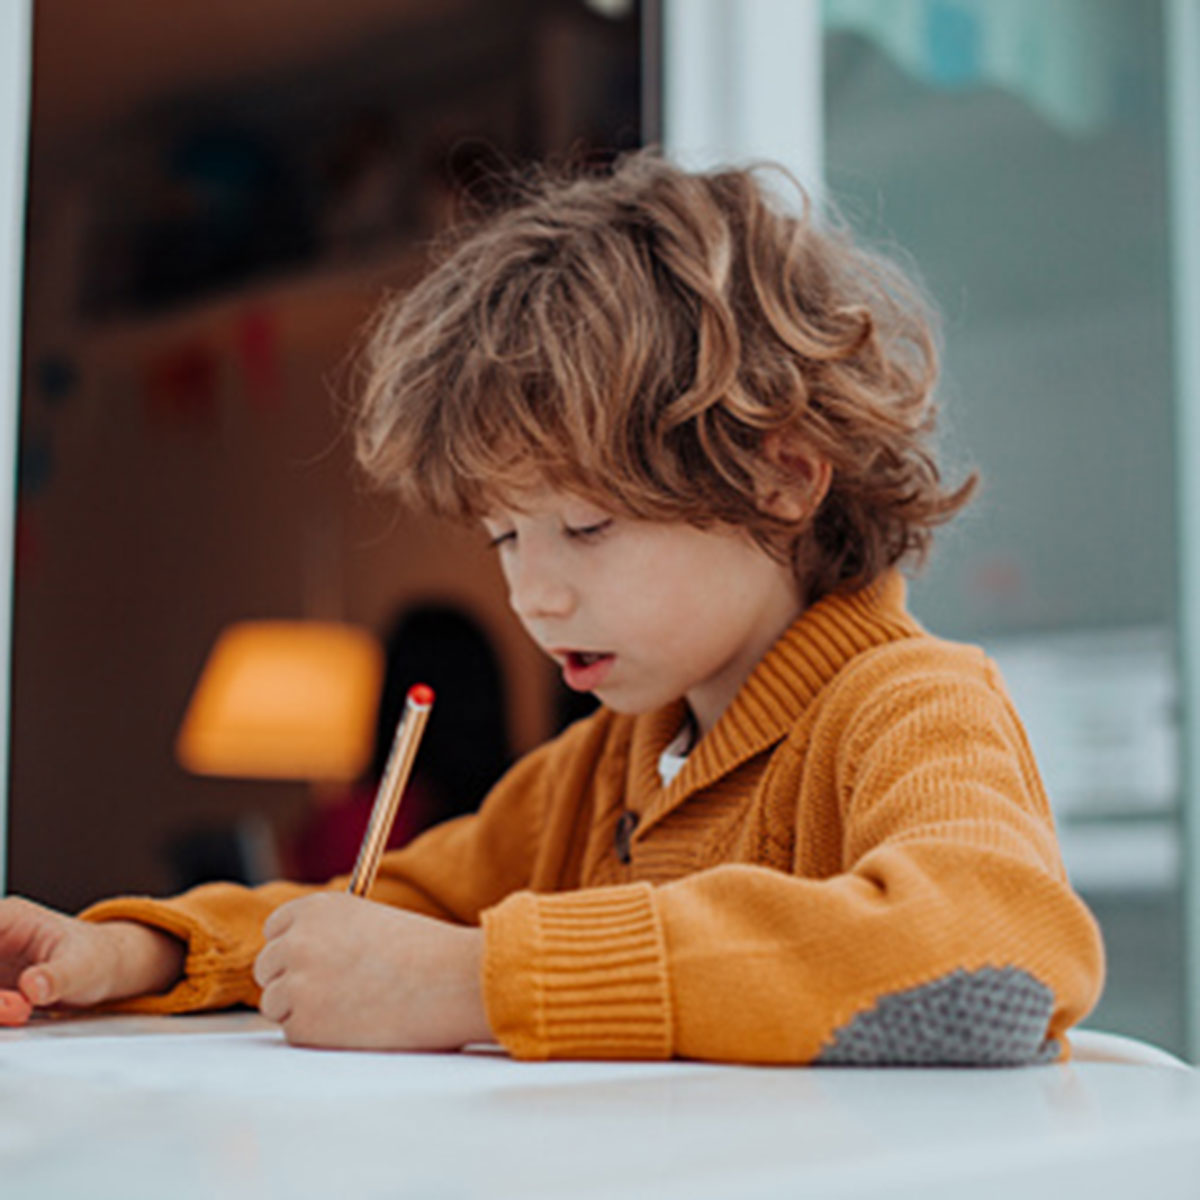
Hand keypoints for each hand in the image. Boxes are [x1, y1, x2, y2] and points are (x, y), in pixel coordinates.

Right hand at [0, 895, 185, 1008]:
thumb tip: (35, 986)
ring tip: (27, 1010)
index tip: (7, 996)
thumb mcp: (86, 967)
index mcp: (7, 919)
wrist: (115, 969)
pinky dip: (0, 1015)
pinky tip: (23, 1013)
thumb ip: (58, 978)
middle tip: (19, 1008)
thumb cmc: (103, 957)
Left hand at [253, 893, 491, 1050]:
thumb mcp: (372, 921)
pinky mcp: (303, 1024)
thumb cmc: (425, 953)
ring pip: (276, 1003)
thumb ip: (332, 933)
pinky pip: (294, 1033)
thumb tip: (307, 957)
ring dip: (305, 1009)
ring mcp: (297, 983)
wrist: (451, 981)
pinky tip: (356, 1023)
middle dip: (293, 980)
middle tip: (331, 991)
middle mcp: (298, 940)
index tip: (311, 961)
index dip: (294, 947)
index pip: (276, 929)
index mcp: (317, 908)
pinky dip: (319, 1035)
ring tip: (352, 1006)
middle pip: (267, 967)